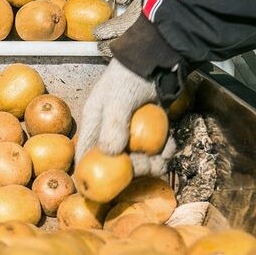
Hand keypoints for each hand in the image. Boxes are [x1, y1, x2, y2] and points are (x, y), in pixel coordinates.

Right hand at [75, 58, 173, 176]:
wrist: (157, 60)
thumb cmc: (131, 76)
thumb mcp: (117, 99)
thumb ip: (113, 125)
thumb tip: (110, 154)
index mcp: (94, 124)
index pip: (84, 155)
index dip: (87, 177)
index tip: (99, 194)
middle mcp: (110, 133)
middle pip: (116, 165)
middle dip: (134, 169)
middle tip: (147, 164)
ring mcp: (131, 134)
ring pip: (139, 161)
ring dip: (154, 162)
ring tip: (165, 152)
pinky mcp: (150, 133)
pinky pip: (156, 152)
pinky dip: (165, 152)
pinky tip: (171, 142)